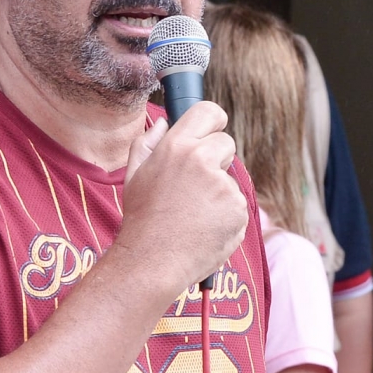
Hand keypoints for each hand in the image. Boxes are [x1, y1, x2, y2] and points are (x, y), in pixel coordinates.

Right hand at [121, 102, 247, 294]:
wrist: (152, 261)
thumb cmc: (141, 219)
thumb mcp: (133, 175)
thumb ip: (147, 142)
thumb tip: (165, 123)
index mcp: (176, 146)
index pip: (209, 111)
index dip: (213, 121)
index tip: (211, 133)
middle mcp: (202, 160)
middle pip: (226, 144)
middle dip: (216, 160)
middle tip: (193, 187)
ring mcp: (224, 186)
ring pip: (230, 179)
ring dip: (219, 193)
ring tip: (193, 215)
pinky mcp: (238, 210)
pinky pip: (237, 205)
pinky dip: (226, 216)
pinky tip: (204, 228)